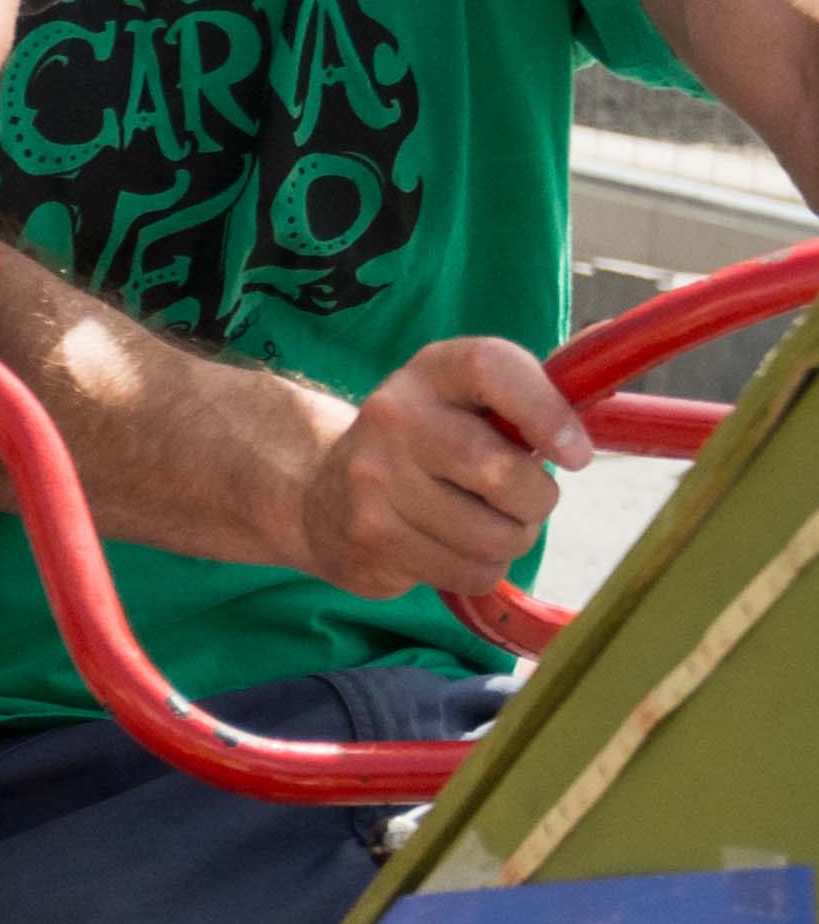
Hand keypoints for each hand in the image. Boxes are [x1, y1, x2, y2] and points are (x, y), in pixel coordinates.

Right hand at [289, 336, 584, 600]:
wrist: (319, 493)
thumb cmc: (426, 447)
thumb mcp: (465, 404)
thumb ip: (529, 393)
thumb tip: (604, 351)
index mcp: (432, 372)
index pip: (492, 368)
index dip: (546, 409)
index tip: (579, 454)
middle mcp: (395, 415)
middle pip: (504, 474)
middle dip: (535, 501)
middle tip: (520, 499)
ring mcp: (377, 478)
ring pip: (495, 535)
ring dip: (508, 541)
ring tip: (480, 525)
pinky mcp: (372, 535)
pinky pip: (470, 572)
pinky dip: (478, 569)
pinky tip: (449, 548)